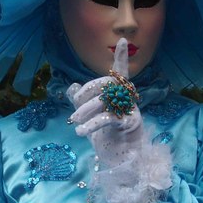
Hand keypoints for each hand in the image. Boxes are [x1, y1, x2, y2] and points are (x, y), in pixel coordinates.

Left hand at [67, 39, 145, 168]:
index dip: (121, 58)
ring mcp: (130, 111)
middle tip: (75, 105)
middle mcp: (128, 99)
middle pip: (108, 83)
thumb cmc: (108, 140)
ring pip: (106, 100)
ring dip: (86, 110)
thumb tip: (72, 87)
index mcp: (119, 96)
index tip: (121, 39)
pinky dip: (91, 124)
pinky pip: (109, 118)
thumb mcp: (90, 120)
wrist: (121, 163)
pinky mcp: (130, 125)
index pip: (120, 73)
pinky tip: (80, 131)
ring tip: (75, 123)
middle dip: (88, 91)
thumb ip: (81, 103)